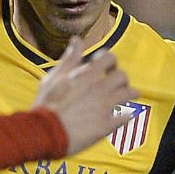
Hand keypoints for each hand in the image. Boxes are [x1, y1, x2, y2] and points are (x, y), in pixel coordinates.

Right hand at [32, 34, 137, 154]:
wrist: (44, 132)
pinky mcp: (107, 125)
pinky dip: (125, 115)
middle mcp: (99, 88)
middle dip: (120, 79)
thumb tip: (76, 40)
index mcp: (86, 75)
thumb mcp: (53, 77)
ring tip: (121, 99)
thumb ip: (69, 59)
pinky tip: (119, 116)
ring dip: (127, 95)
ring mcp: (105, 107)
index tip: (104, 67)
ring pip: (130, 94)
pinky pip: (127, 116)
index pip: (110, 58)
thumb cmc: (46, 104)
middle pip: (122, 76)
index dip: (109, 60)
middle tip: (113, 85)